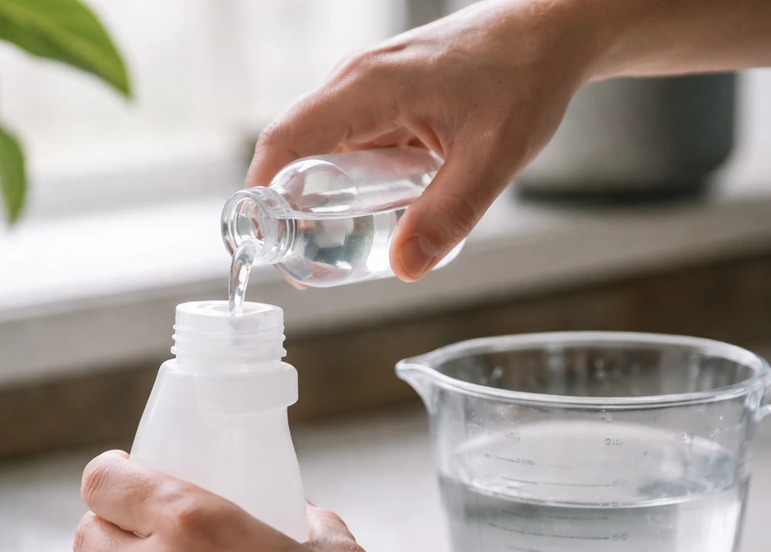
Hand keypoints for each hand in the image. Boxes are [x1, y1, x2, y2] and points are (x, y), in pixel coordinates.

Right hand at [246, 0, 598, 281]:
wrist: (552, 32)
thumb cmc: (525, 80)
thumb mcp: (492, 157)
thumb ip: (449, 214)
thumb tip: (403, 269)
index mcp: (368, 88)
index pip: (286, 140)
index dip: (258, 192)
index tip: (251, 240)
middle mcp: (356, 82)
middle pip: (294, 148)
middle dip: (285, 207)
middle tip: (300, 261)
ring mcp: (369, 87)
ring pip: (320, 146)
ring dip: (315, 194)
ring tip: (330, 246)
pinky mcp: (385, 95)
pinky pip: (348, 140)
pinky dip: (343, 178)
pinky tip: (367, 210)